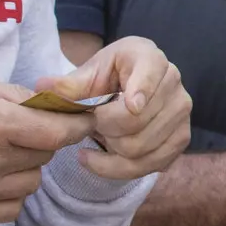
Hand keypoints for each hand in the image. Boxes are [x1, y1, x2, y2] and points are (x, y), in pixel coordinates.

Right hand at [0, 70, 89, 223]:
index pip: (57, 134)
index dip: (77, 126)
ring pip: (31, 183)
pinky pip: (11, 208)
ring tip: (0, 153)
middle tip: (21, 132)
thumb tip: (59, 104)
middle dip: (42, 142)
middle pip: (45, 156)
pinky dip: (9, 194)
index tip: (84, 121)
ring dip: (25, 168)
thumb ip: (18, 96)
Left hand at [48, 37, 190, 180]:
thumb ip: (68, 85)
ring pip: (140, 147)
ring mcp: (181, 110)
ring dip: (111, 150)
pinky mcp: (182, 137)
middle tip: (92, 123)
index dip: (142, 90)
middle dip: (104, 129)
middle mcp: (174, 80)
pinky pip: (150, 165)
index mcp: (149, 57)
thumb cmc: (105, 78)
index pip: (151, 72)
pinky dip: (119, 169)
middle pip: (136, 120)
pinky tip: (103, 158)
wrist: (127, 88)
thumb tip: (43, 86)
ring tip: (101, 137)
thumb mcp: (86, 75)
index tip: (131, 105)